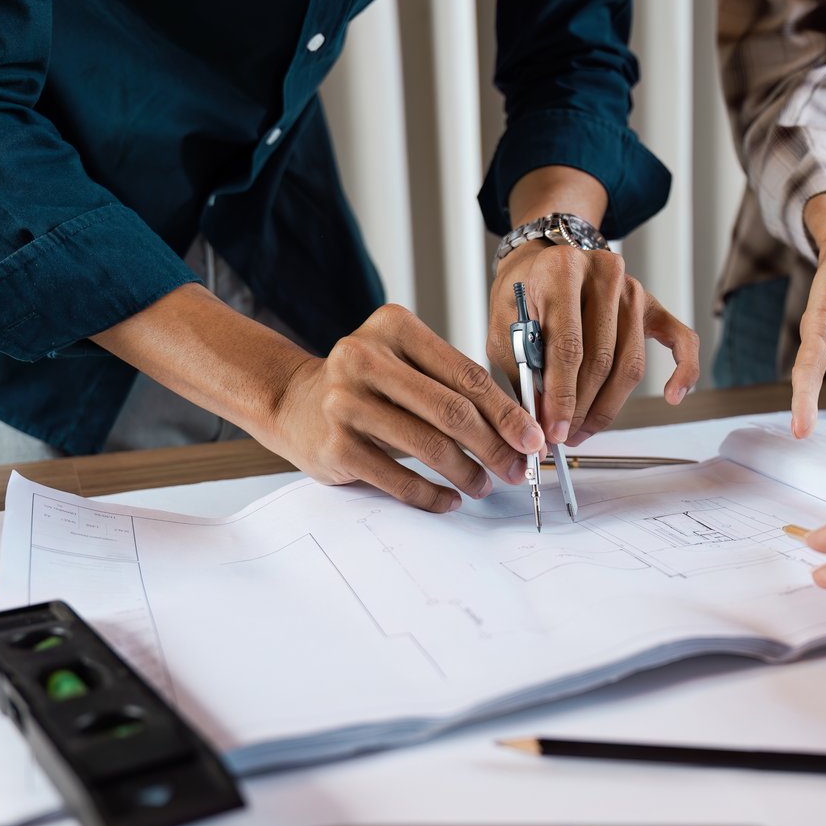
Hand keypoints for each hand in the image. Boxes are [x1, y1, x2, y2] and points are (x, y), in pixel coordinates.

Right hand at [270, 304, 544, 512]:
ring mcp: (345, 402)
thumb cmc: (367, 383)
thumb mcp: (405, 362)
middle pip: (452, 411)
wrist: (291, 400)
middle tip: (517, 468)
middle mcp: (364, 358)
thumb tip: (518, 429)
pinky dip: (432, 495)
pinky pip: (399, 478)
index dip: (507, 412)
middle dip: (495, 447)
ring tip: (484, 485)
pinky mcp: (335, 446)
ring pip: (429, 446)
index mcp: (394, 327)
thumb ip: (453, 384)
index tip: (533, 439)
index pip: (466, 374)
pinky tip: (450, 498)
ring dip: (467, 473)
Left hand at [487, 242, 699, 446]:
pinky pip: (681, 340)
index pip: (569, 345)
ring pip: (631, 363)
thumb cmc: (524, 294)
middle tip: (564, 436)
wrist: (544, 261)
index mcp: (562, 270)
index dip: (562, 395)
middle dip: (582, 407)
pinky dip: (683, 371)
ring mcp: (633, 289)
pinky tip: (673, 396)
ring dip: (609, 406)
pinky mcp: (652, 305)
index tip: (554, 429)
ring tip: (584, 430)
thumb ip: (523, 370)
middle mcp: (604, 274)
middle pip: (602, 359)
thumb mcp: (503, 326)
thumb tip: (542, 421)